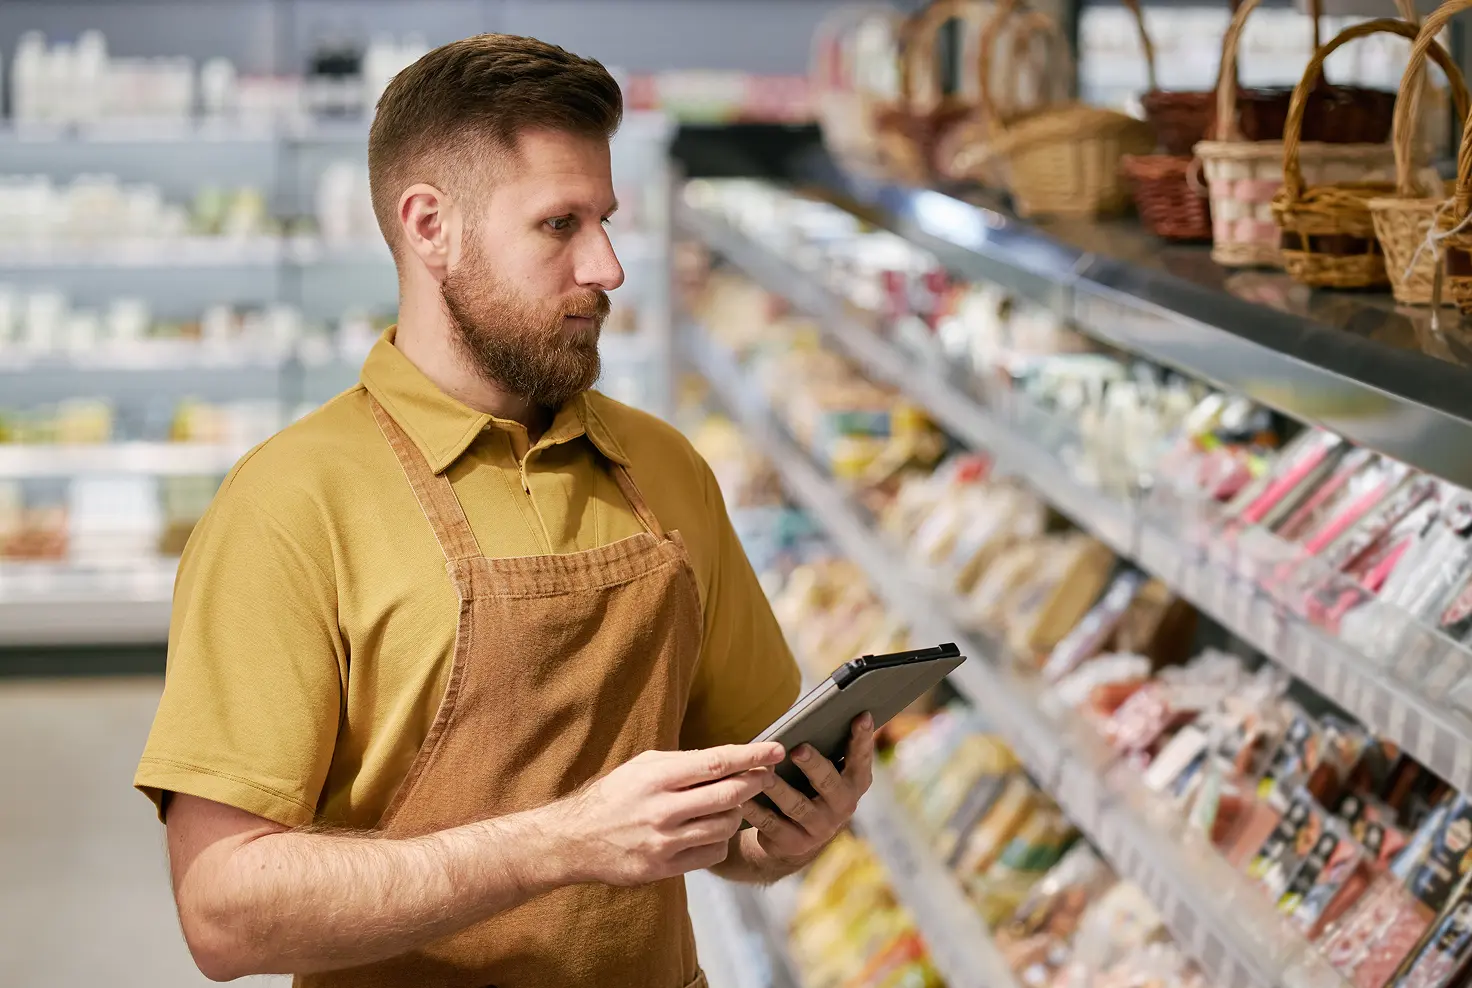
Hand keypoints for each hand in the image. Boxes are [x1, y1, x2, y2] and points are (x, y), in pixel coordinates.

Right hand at [551, 743, 782, 886]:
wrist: (575, 841)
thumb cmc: (613, 796)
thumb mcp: (642, 767)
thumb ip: (681, 763)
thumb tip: (726, 759)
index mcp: (657, 777)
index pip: (716, 763)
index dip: (751, 756)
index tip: (776, 750)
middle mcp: (662, 810)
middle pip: (728, 796)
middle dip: (755, 784)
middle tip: (767, 776)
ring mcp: (664, 842)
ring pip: (724, 827)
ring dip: (736, 814)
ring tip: (730, 805)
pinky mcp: (664, 868)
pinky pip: (711, 854)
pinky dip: (719, 841)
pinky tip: (710, 831)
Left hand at [740, 713, 875, 863]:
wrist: (794, 837)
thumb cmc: (809, 786)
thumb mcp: (823, 769)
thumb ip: (824, 747)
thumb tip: (813, 713)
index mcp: (854, 782)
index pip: (861, 758)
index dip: (863, 738)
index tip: (862, 715)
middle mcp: (842, 806)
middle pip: (828, 782)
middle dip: (813, 765)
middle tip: (799, 749)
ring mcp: (819, 827)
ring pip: (797, 805)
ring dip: (779, 788)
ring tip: (765, 772)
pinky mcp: (794, 843)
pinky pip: (772, 824)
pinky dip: (756, 810)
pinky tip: (743, 797)